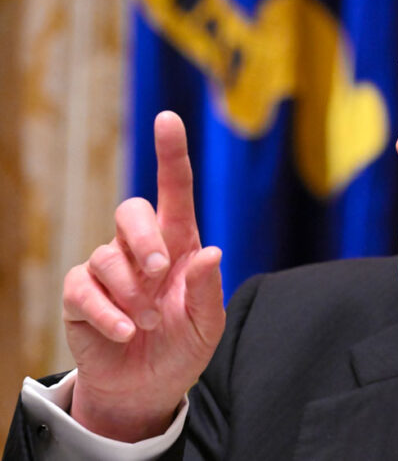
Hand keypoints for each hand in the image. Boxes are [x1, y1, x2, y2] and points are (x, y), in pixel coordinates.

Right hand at [62, 111, 224, 441]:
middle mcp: (141, 248)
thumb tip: (210, 251)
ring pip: (108, 256)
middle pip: (131, 211)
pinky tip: (127, 332)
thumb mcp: (207, 324)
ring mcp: (108, 270)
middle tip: (159, 272)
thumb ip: (208, 289)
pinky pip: (85, 290)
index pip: (174, 191)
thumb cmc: (183, 346)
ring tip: (150, 324)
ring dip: (132, 293)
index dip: (171, 154)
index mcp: (179, 245)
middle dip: (144, 238)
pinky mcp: (80, 296)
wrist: (148, 387)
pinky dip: (109, 314)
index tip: (168, 118)